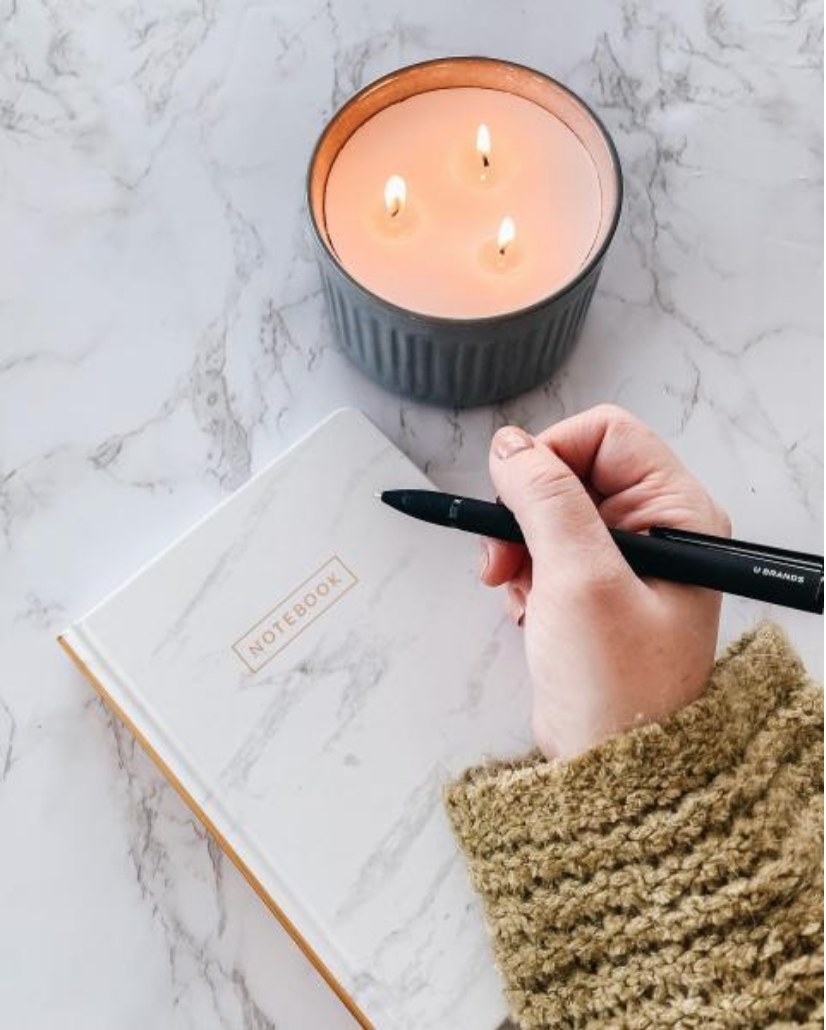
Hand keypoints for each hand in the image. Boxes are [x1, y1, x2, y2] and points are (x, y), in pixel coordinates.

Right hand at [480, 404, 730, 760]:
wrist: (611, 768)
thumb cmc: (618, 686)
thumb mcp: (578, 579)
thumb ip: (544, 499)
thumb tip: (511, 445)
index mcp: (674, 512)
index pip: (605, 435)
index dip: (551, 455)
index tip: (513, 493)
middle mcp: (654, 527)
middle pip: (569, 471)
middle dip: (525, 510)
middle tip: (503, 554)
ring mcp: (622, 559)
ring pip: (547, 512)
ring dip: (519, 547)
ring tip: (519, 593)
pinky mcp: (592, 587)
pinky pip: (543, 550)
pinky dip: (524, 574)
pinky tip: (528, 611)